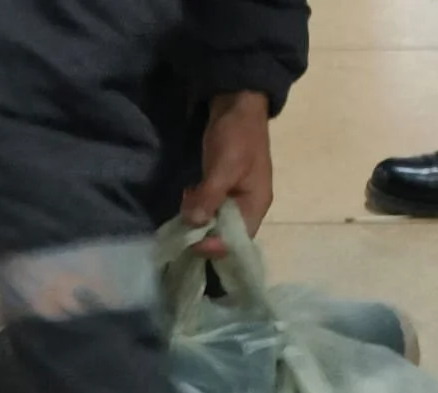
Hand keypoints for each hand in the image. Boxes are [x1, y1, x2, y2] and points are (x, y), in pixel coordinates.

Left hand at [182, 91, 272, 259]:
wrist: (237, 102)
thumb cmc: (237, 134)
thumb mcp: (224, 165)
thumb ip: (210, 196)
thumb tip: (194, 223)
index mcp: (255, 206)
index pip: (235, 242)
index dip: (213, 247)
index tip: (191, 241)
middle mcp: (247, 208)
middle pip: (224, 236)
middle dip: (202, 235)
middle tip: (182, 227)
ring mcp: (235, 199)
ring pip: (214, 224)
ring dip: (197, 221)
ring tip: (183, 209)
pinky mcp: (223, 190)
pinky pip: (209, 209)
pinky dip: (197, 209)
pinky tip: (187, 199)